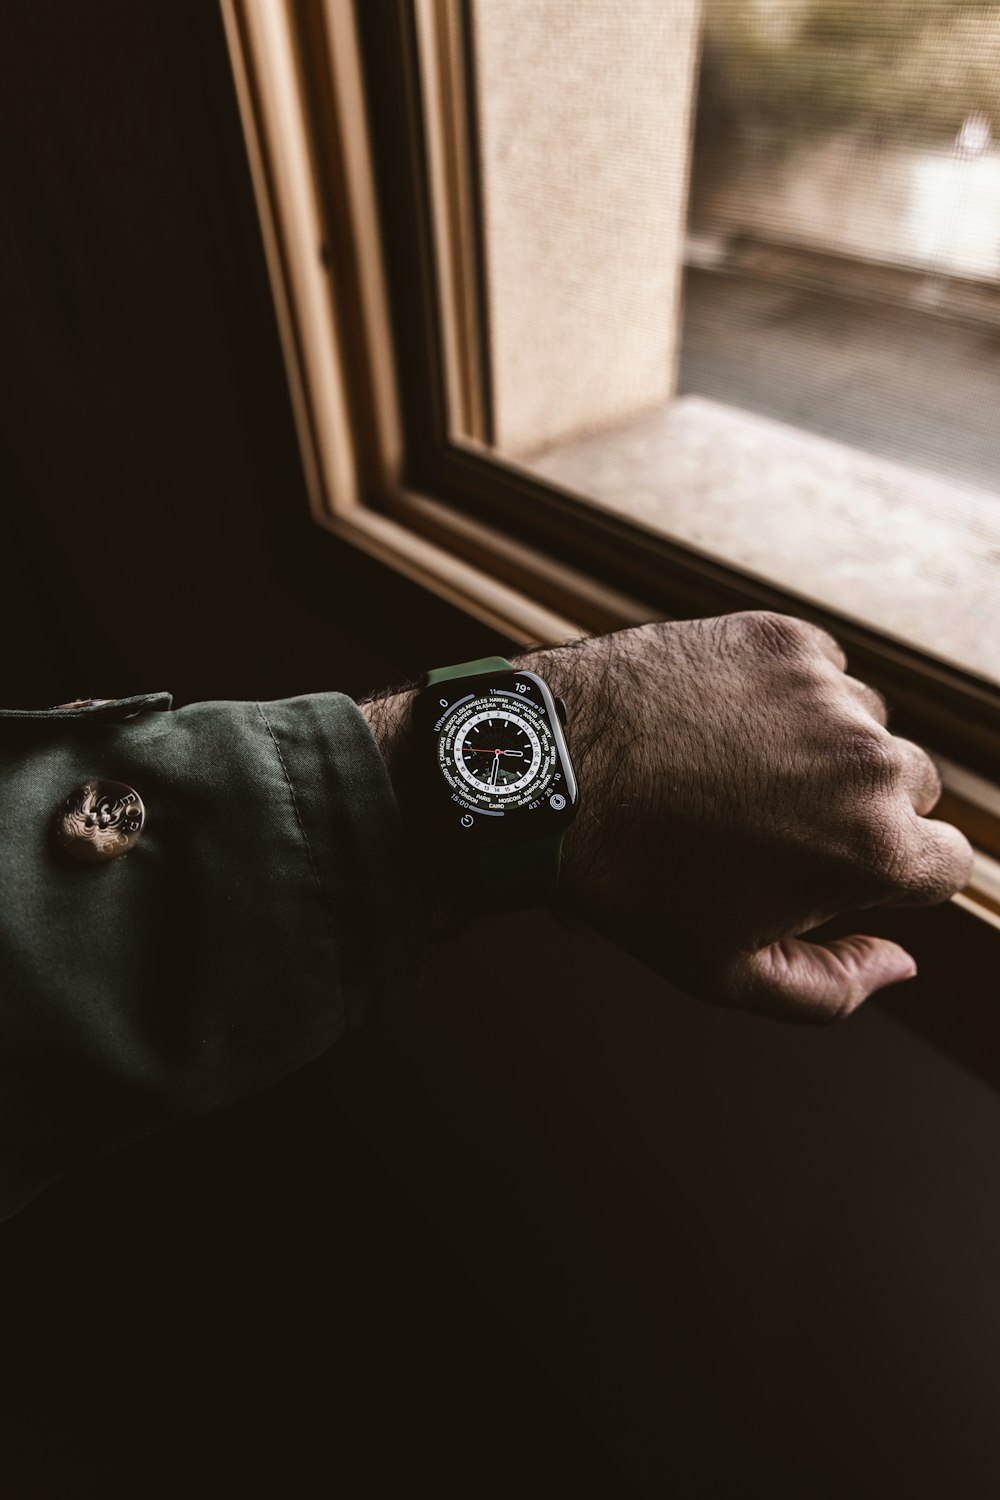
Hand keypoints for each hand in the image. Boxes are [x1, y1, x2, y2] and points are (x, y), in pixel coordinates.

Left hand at [517, 613, 972, 1022]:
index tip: (841, 869)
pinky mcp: (781, 637)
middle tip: (775, 824)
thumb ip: (834, 987)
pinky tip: (724, 724)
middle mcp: (869, 760)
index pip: (949, 863)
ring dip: (828, 747)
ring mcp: (825, 690)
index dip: (898, 875)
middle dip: (861, 810)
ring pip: (867, 724)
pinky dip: (788, 695)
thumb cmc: (632, 883)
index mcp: (873, 848)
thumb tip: (903, 963)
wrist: (548, 775)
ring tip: (740, 771)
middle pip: (912, 788)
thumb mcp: (727, 973)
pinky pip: (821, 670)